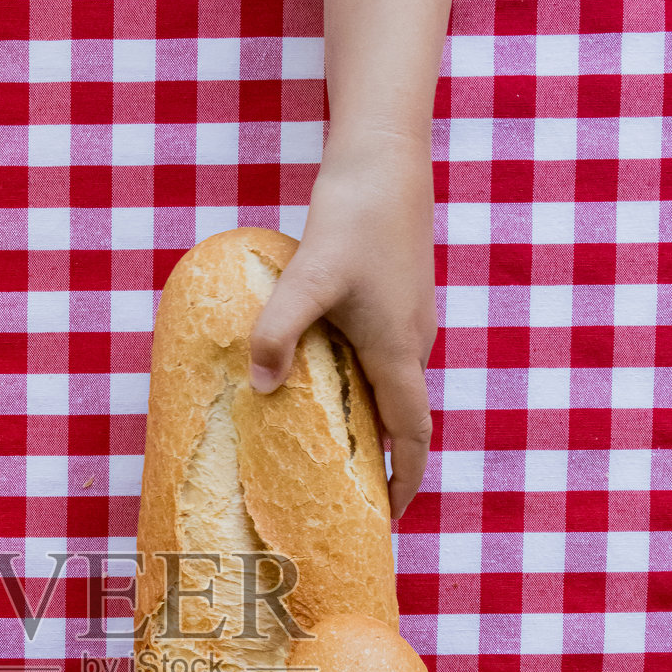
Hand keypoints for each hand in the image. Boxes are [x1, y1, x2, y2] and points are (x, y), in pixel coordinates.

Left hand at [249, 130, 436, 520]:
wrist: (386, 157)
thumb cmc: (353, 216)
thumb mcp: (307, 278)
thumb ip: (278, 331)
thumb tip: (258, 386)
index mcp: (397, 350)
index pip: (411, 435)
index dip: (405, 479)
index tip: (389, 514)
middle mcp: (413, 340)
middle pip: (404, 416)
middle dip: (385, 460)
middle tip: (353, 492)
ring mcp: (410, 317)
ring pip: (394, 385)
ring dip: (374, 420)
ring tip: (337, 445)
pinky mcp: (398, 296)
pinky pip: (386, 357)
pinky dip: (366, 383)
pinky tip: (328, 375)